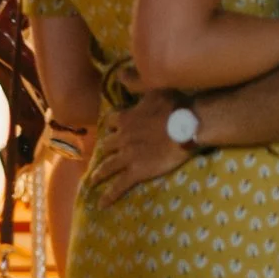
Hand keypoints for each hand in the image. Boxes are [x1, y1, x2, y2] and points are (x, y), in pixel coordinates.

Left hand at [84, 90, 194, 207]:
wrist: (186, 127)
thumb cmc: (173, 105)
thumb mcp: (153, 87)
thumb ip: (135, 81)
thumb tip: (120, 73)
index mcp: (126, 118)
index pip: (112, 121)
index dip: (112, 125)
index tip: (110, 128)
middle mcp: (122, 138)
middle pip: (107, 145)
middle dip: (103, 150)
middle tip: (100, 156)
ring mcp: (128, 156)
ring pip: (108, 166)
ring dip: (99, 174)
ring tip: (92, 181)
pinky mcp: (137, 171)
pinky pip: (120, 185)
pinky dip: (109, 195)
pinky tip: (101, 204)